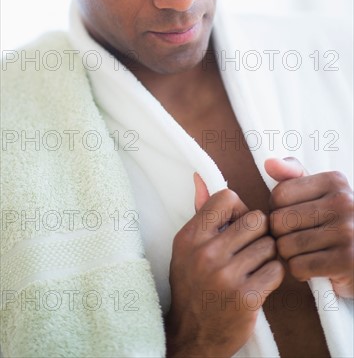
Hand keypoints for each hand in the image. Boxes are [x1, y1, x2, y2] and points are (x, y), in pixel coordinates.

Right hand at [165, 173, 283, 356]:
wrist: (193, 335)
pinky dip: (273, 275)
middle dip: (258, 232)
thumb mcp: (188, 247)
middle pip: (256, 219)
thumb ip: (200, 212)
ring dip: (267, 255)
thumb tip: (200, 177)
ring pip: (270, 244)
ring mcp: (226, 276)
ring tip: (253, 266)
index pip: (227, 197)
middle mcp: (206, 253)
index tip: (235, 225)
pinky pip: (277, 270)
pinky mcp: (246, 297)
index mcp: (190, 236)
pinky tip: (259, 282)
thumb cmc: (193, 284)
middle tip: (249, 247)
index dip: (238, 209)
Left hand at [266, 157, 353, 298]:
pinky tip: (313, 267)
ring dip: (289, 255)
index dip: (276, 210)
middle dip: (280, 235)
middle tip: (296, 239)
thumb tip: (269, 162)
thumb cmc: (336, 222)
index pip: (279, 194)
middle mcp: (343, 203)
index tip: (291, 216)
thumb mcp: (319, 192)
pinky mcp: (347, 261)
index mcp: (334, 182)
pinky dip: (300, 271)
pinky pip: (298, 267)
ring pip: (286, 246)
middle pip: (279, 221)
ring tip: (305, 252)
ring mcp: (347, 232)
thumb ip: (292, 174)